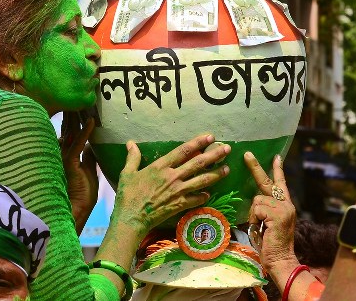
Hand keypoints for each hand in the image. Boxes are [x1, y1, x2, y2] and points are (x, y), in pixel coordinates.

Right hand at [60, 113, 97, 233]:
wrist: (76, 210)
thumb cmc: (83, 194)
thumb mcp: (89, 171)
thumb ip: (89, 157)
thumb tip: (92, 145)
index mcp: (68, 156)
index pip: (71, 134)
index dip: (76, 121)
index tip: (81, 108)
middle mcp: (63, 154)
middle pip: (68, 130)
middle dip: (73, 115)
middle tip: (77, 98)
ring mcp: (65, 157)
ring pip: (71, 133)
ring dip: (77, 118)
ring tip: (82, 103)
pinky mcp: (69, 162)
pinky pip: (78, 143)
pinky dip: (85, 132)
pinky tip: (92, 121)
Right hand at [112, 134, 230, 234]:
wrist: (131, 218)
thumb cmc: (128, 195)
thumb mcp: (128, 173)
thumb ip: (133, 157)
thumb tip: (130, 143)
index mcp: (161, 166)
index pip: (183, 151)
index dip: (198, 142)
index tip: (210, 137)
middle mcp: (173, 177)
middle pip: (198, 163)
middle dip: (214, 155)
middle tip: (227, 149)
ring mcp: (179, 191)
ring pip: (202, 180)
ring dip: (216, 174)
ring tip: (227, 169)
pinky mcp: (180, 205)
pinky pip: (196, 199)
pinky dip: (204, 196)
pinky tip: (209, 193)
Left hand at [244, 152, 297, 270]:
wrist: (280, 260)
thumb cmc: (271, 244)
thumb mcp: (267, 223)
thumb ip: (264, 210)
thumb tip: (255, 201)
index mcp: (285, 206)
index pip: (281, 184)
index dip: (278, 170)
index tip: (277, 156)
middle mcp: (287, 204)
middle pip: (267, 182)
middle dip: (255, 167)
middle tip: (247, 154)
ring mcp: (284, 208)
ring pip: (257, 199)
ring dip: (254, 214)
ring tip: (260, 226)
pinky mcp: (278, 214)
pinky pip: (257, 209)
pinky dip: (255, 219)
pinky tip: (262, 228)